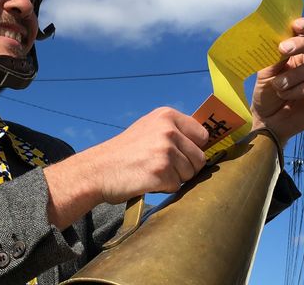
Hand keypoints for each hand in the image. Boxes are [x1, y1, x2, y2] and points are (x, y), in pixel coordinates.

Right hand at [44, 107, 207, 228]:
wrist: (97, 170)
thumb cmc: (124, 152)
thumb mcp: (147, 128)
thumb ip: (173, 130)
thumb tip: (206, 140)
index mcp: (166, 116)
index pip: (202, 135)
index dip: (193, 148)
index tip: (180, 154)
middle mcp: (168, 130)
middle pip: (200, 158)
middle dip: (185, 167)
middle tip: (160, 166)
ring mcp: (165, 151)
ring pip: (190, 174)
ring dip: (174, 178)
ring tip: (150, 172)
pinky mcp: (161, 172)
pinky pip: (176, 187)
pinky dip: (163, 188)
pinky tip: (146, 180)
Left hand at [251, 17, 303, 144]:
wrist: (265, 120)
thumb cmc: (265, 94)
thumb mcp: (265, 72)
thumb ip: (273, 56)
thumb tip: (278, 38)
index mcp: (300, 52)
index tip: (295, 26)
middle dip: (301, 44)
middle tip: (283, 49)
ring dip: (296, 74)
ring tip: (278, 86)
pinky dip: (302, 89)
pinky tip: (288, 95)